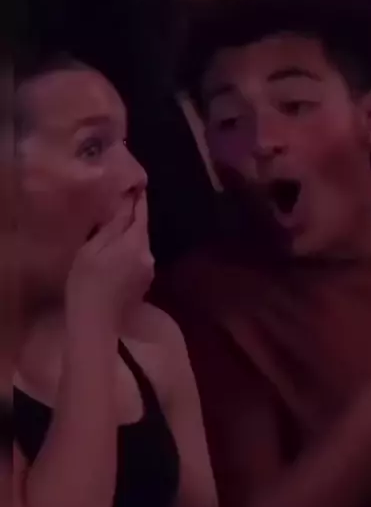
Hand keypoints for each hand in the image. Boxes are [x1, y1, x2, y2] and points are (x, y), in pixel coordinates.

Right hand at [66, 192, 153, 330]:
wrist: (95, 324)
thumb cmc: (86, 283)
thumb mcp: (92, 249)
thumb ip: (112, 225)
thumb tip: (126, 201)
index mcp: (136, 242)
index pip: (141, 212)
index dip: (138, 197)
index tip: (134, 182)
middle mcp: (149, 254)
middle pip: (141, 228)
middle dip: (132, 216)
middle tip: (118, 202)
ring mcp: (148, 270)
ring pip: (139, 244)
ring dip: (129, 235)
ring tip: (112, 228)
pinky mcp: (144, 283)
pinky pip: (137, 258)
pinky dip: (129, 251)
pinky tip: (115, 253)